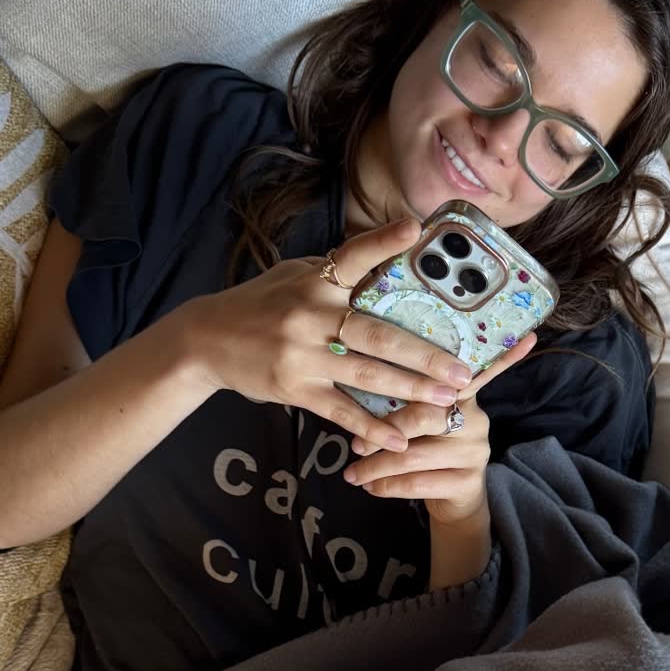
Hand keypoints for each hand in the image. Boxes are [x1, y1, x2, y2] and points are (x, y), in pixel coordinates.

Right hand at [179, 220, 479, 458]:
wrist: (206, 339)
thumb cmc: (260, 304)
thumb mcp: (293, 275)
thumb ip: (335, 273)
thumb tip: (385, 257)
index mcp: (315, 280)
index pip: (353, 257)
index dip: (383, 243)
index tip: (415, 229)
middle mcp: (311, 315)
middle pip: (377, 334)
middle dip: (425, 354)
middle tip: (463, 370)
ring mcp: (302, 354)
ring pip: (367, 374)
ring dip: (411, 389)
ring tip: (448, 400)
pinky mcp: (294, 387)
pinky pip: (340, 409)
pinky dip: (371, 426)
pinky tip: (399, 440)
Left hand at [341, 328, 536, 526]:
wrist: (452, 501)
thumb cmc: (427, 449)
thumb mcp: (419, 420)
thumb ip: (406, 398)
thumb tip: (366, 374)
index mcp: (462, 395)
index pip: (475, 370)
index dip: (498, 355)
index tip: (524, 336)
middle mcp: (476, 419)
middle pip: (425, 415)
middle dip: (384, 431)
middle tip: (355, 445)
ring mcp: (475, 451)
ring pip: (415, 455)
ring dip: (376, 467)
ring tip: (352, 474)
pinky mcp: (468, 481)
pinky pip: (418, 482)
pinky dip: (387, 486)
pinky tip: (370, 487)